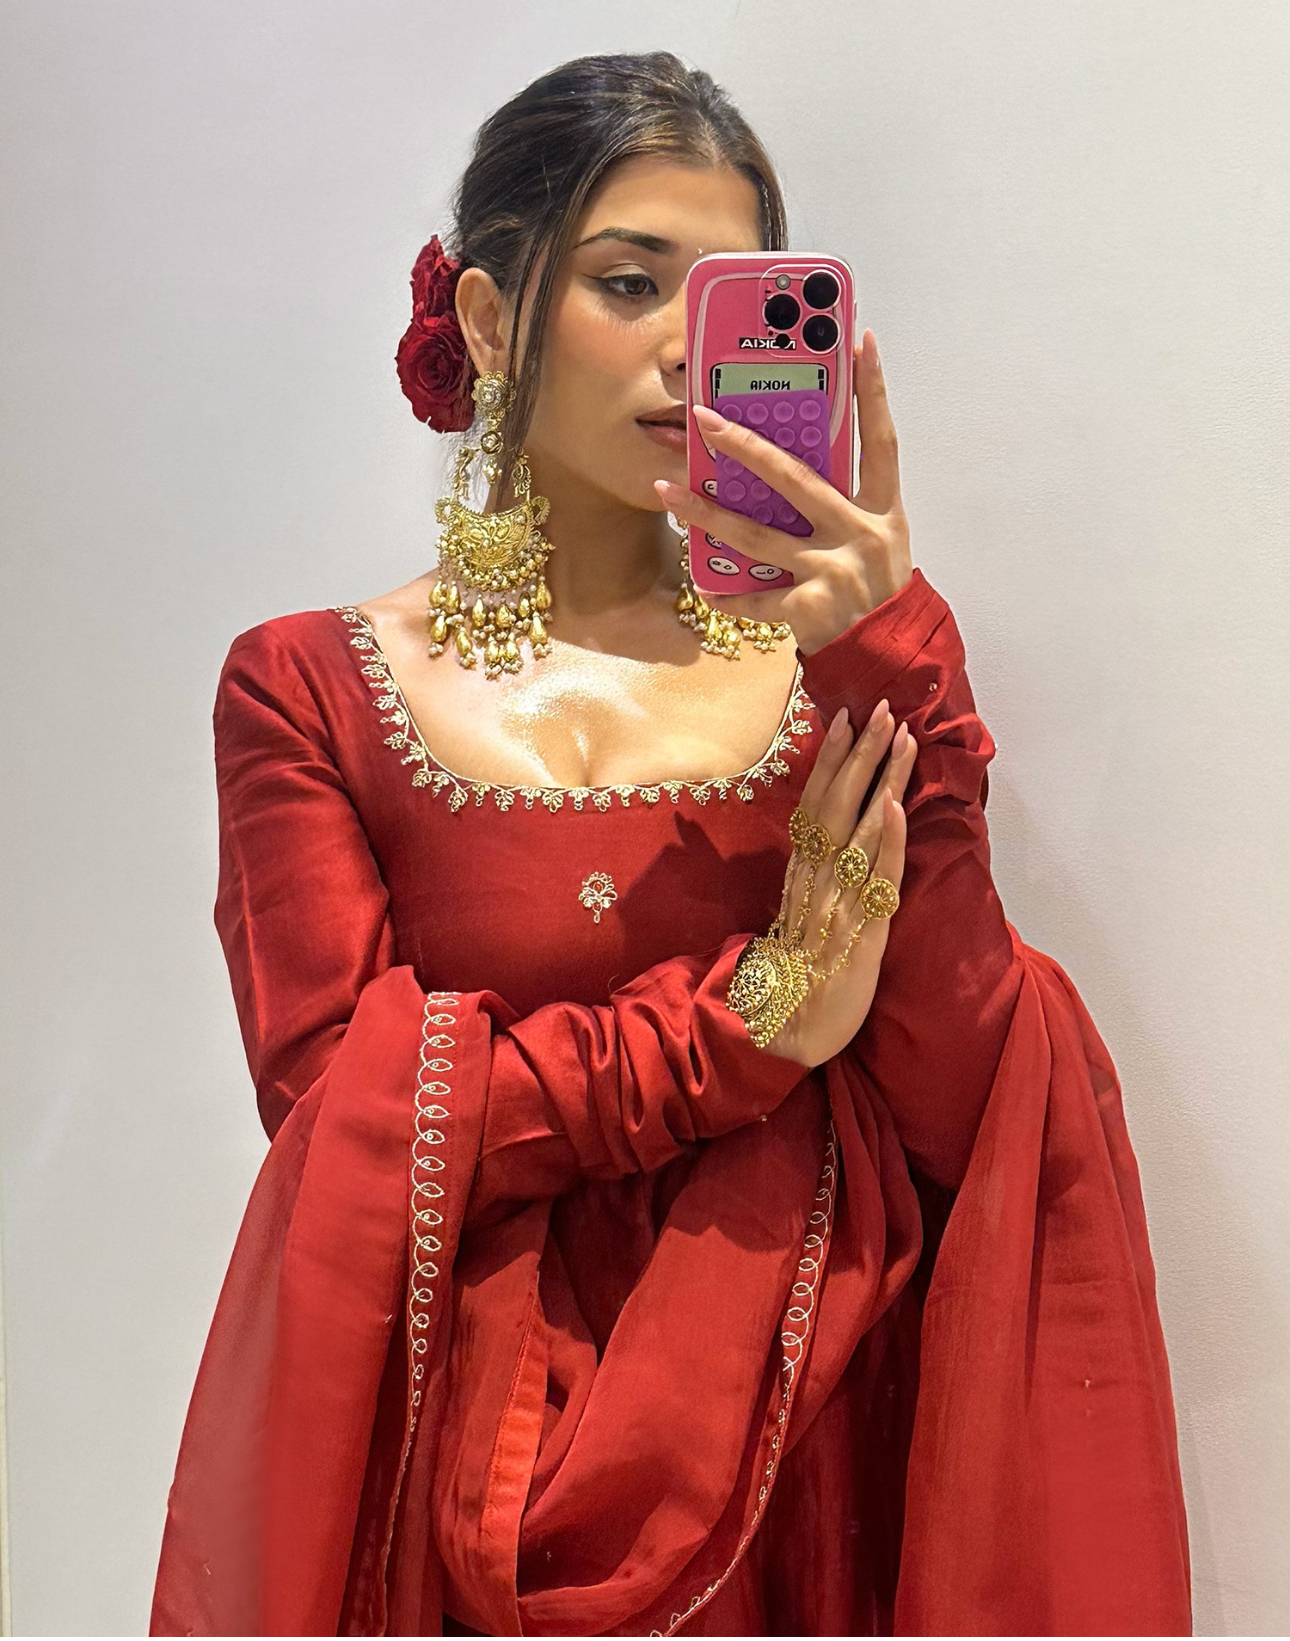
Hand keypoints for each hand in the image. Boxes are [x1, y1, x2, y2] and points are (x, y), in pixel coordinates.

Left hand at [654, 329, 911, 656]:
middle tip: (705, 420)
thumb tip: (791, 471)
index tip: (861, 341)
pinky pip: (756, 597)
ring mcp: (831, 571)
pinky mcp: (808, 607)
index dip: (874, 390)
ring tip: (667, 492)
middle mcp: (858, 534)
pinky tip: (706, 588)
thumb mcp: (881, 542)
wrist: (893, 661)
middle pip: (794, 478)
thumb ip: (846, 507)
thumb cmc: (880, 596)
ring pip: (756, 535)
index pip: (881, 439)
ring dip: (706, 514)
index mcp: (883, 512)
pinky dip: (730, 596)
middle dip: (745, 446)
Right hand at [758, 700, 917, 1069]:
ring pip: (861, 828)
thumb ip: (811, 874)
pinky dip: (885, 840)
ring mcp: (839, 901)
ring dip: (882, 780)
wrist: (789, 1027)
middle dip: (862, 754)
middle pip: (838, 803)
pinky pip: (876, 877)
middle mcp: (817, 878)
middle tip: (882, 709)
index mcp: (802, 872)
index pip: (816, 802)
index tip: (844, 717)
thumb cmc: (798, 972)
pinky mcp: (863, 931)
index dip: (831, 759)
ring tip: (901, 738)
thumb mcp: (798, 912)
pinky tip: (894, 807)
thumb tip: (822, 839)